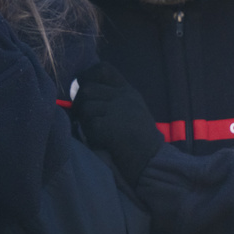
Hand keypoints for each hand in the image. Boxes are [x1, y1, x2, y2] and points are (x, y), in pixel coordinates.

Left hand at [72, 62, 164, 186]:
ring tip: (96, 135)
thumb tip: (81, 95)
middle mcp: (125, 97)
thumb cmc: (138, 144)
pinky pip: (90, 125)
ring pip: (86, 107)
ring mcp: (121, 110)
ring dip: (85, 122)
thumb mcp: (131, 113)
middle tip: (84, 122)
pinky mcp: (114, 127)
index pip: (103, 69)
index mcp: (128, 92)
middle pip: (87, 89)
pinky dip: (91, 136)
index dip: (87, 77)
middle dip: (79, 105)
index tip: (85, 94)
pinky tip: (102, 143)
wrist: (154, 164)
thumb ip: (112, 100)